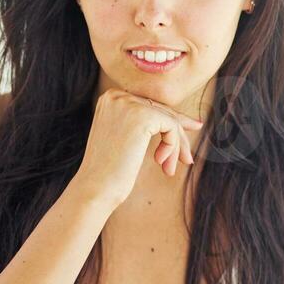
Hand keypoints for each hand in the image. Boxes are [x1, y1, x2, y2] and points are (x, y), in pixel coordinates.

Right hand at [75, 87, 203, 208]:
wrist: (95, 188)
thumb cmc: (109, 171)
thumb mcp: (124, 138)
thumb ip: (143, 124)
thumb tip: (184, 119)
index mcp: (110, 98)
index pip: (149, 106)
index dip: (170, 124)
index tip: (188, 136)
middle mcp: (117, 95)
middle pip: (161, 111)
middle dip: (177, 137)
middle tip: (187, 160)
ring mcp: (129, 103)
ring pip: (169, 119)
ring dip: (175, 146)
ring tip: (168, 169)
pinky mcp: (143, 116)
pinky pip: (171, 126)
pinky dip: (172, 146)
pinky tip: (160, 163)